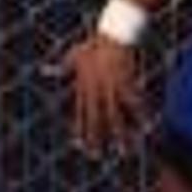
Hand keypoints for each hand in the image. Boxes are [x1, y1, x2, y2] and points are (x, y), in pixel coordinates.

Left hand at [61, 30, 146, 156]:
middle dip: (96, 139)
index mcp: (83, 87)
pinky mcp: (126, 83)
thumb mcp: (73, 56)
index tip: (77, 146)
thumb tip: (44, 70)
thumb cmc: (93, 45)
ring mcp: (111, 88)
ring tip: (123, 152)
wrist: (111, 34)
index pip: (80, 113)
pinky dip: (141, 116)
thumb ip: (60, 68)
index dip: (79, 130)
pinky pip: (134, 104)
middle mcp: (96, 91)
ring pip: (115, 117)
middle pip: (96, 120)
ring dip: (120, 135)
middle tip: (95, 157)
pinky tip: (147, 128)